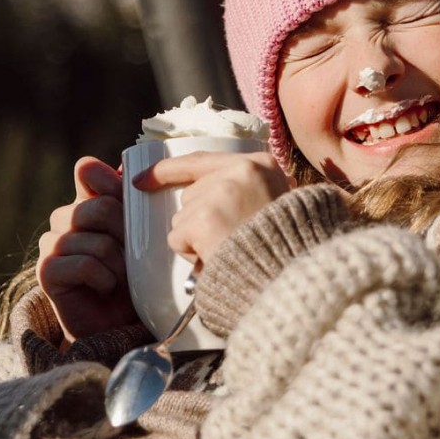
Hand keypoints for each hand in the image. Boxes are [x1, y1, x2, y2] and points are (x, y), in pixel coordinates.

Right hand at [37, 157, 138, 342]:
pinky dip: (103, 278)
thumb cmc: (132, 279)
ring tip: (121, 278)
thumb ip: (133, 205)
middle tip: (133, 257)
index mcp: (86, 203)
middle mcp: (65, 219)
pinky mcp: (46, 270)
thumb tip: (127, 167)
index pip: (87, 170)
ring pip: (94, 240)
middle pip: (99, 206)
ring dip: (118, 263)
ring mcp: (52, 243)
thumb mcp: (140, 238)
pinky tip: (105, 287)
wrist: (116, 325)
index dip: (110, 182)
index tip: (131, 205)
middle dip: (125, 234)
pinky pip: (82, 264)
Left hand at [134, 152, 290, 263]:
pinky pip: (177, 238)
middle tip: (230, 241)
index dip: (168, 170)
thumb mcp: (277, 205)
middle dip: (199, 221)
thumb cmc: (288, 251)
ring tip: (230, 250)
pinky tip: (217, 257)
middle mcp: (240, 171)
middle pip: (191, 195)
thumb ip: (247, 193)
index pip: (200, 160)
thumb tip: (199, 199)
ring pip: (182, 218)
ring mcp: (220, 192)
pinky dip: (191, 253)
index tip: (142, 178)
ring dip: (197, 239)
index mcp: (261, 164)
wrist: (297, 278)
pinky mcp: (204, 218)